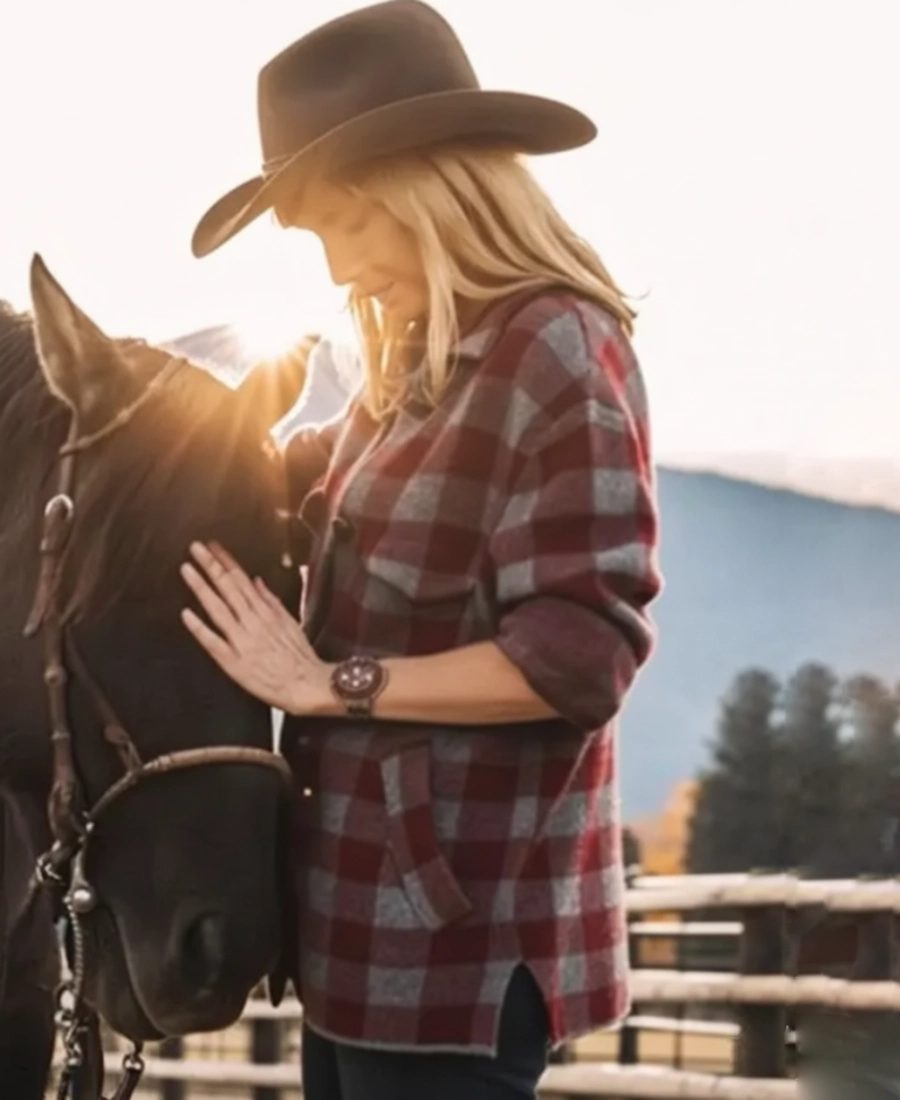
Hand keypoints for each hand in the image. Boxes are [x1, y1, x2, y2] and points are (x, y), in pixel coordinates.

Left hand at [180, 541, 332, 714]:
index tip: (213, 546)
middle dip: (211, 566)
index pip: (242, 580)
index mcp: (266, 612)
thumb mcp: (291, 622)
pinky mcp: (233, 662)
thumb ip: (271, 601)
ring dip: (202, 588)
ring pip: (218, 609)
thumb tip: (256, 581)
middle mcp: (252, 622)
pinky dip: (199, 628)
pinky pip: (213, 642)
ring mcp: (242, 641)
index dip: (226, 561)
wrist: (306, 685)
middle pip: (229, 588)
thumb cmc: (300, 657)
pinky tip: (186, 614)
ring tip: (187, 570)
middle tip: (195, 548)